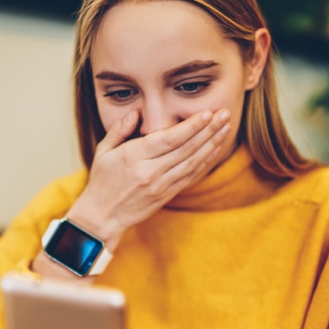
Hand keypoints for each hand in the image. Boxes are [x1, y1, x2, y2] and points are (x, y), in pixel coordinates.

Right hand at [67, 109, 230, 248]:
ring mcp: (160, 185)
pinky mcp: (167, 195)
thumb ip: (119, 130)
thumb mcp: (103, 152)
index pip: (169, 139)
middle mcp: (150, 171)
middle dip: (209, 130)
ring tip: (226, 128)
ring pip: (192, 162)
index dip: (191, 126)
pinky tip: (215, 149)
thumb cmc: (102, 181)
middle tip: (225, 114)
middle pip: (186, 148)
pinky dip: (205, 162)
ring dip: (212, 144)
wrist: (103, 216)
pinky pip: (190, 177)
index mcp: (134, 157)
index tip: (207, 112)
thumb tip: (136, 113)